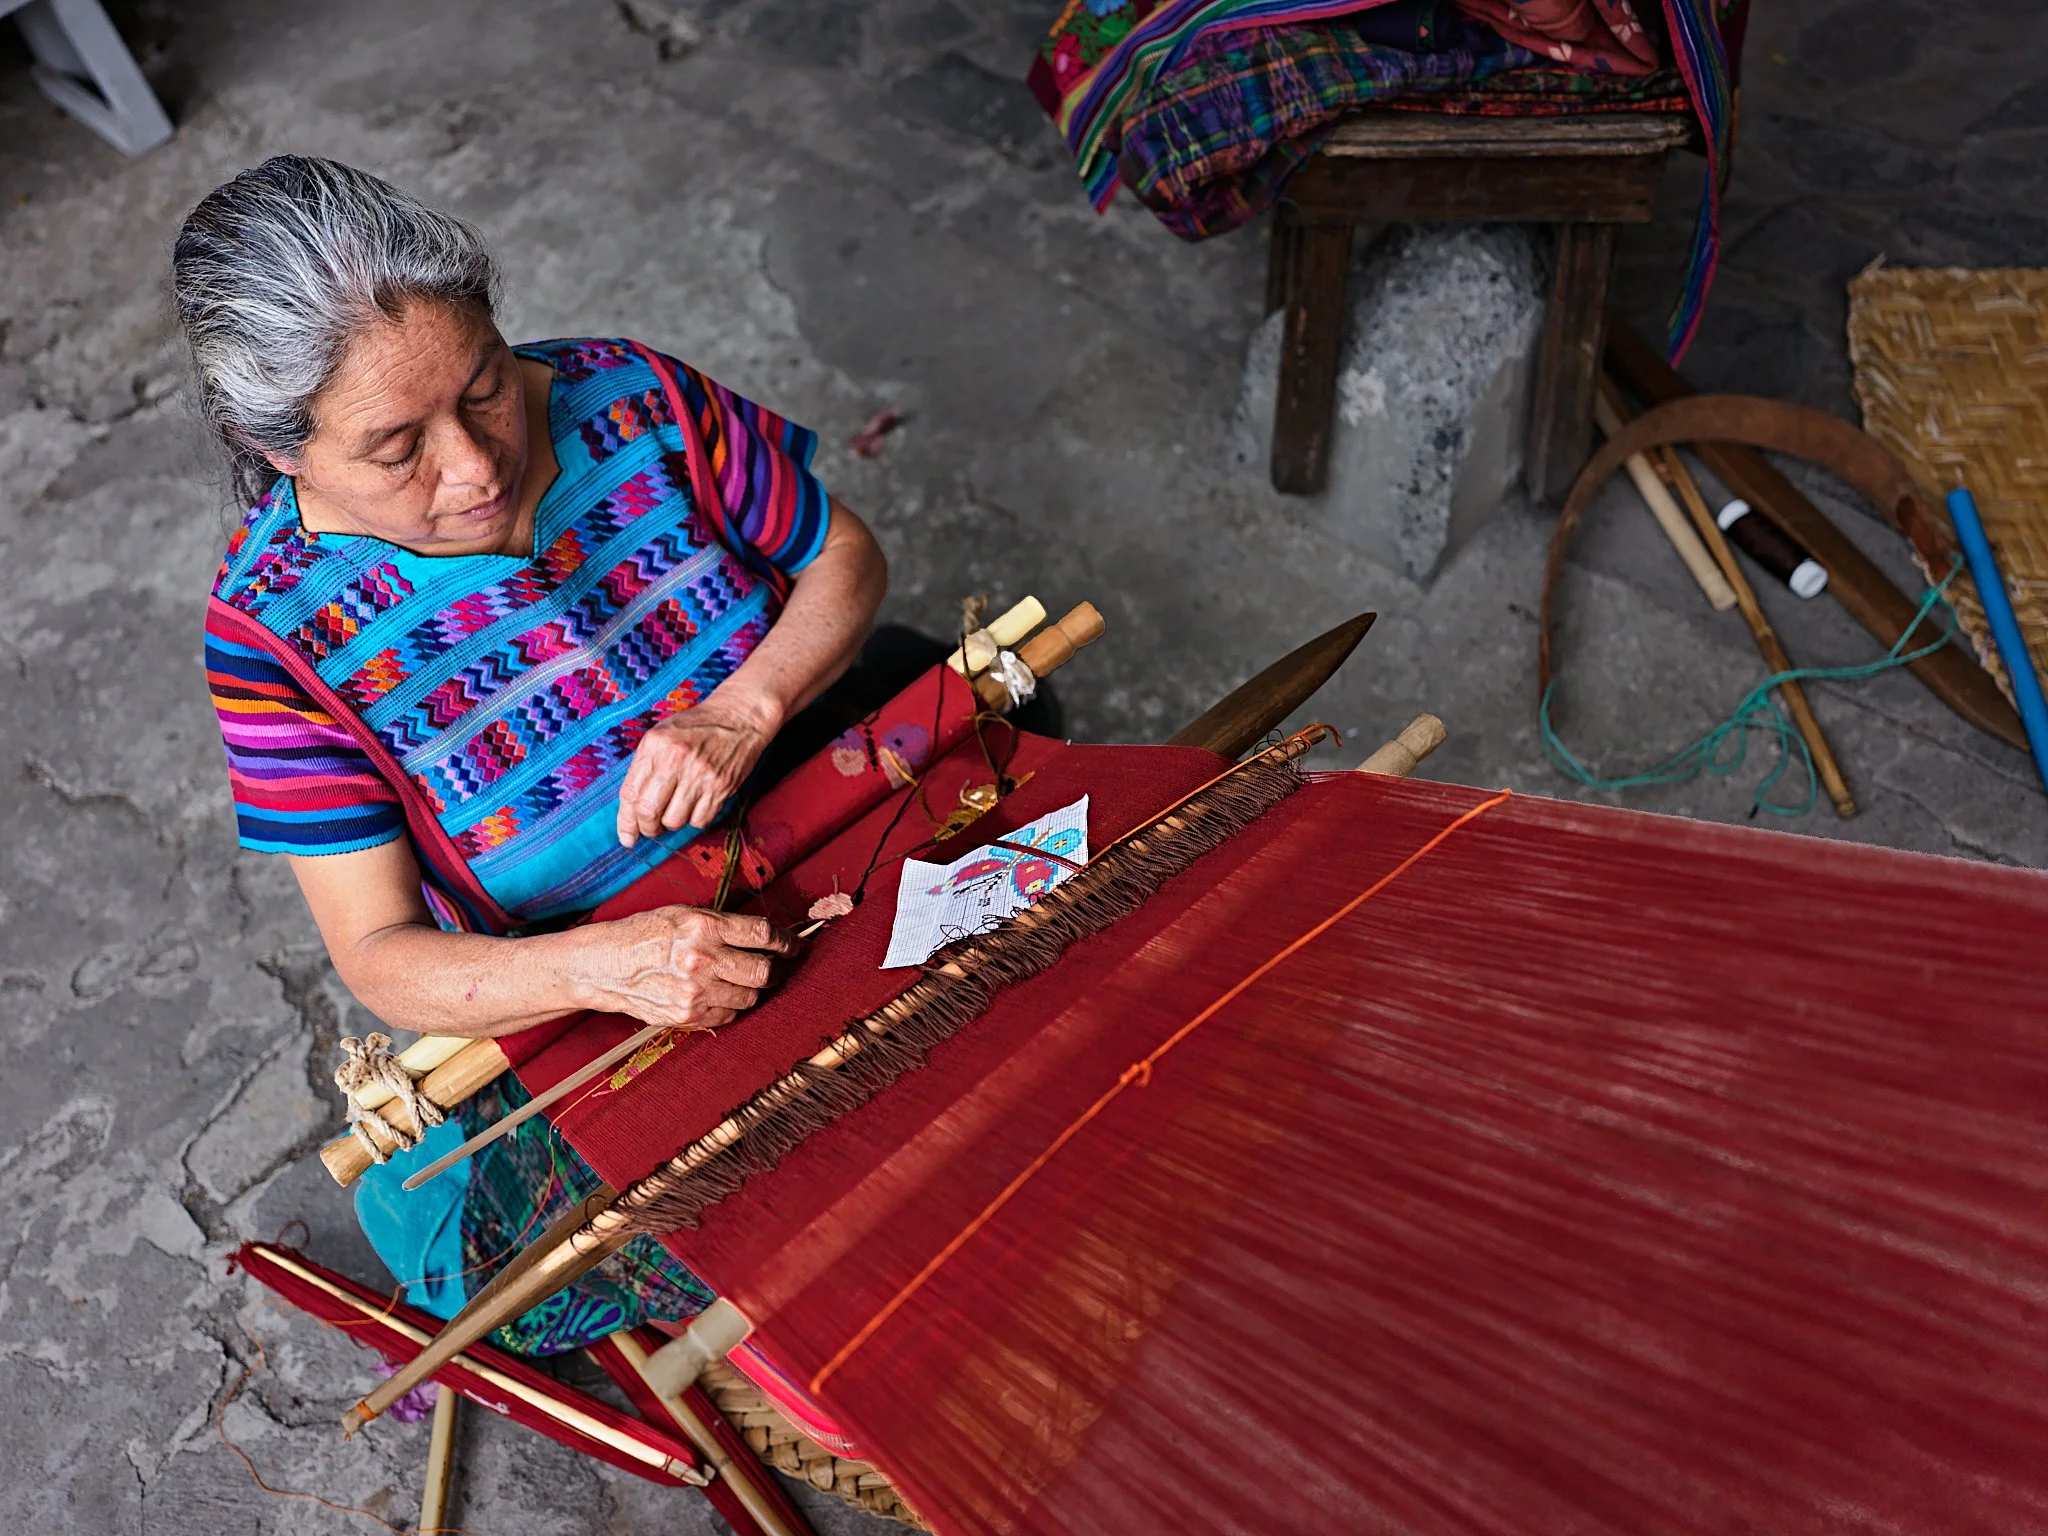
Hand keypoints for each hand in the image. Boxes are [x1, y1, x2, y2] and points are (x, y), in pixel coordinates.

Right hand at [577, 907, 796, 1029]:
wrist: (605, 966)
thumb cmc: (645, 934)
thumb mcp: (684, 915)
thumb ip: (723, 925)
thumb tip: (764, 935)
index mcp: (704, 927)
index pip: (762, 934)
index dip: (787, 941)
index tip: (795, 945)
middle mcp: (702, 959)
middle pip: (763, 972)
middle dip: (775, 969)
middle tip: (775, 966)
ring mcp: (695, 991)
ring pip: (749, 997)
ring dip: (750, 989)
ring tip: (737, 979)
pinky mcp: (687, 1015)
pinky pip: (728, 1014)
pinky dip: (729, 1005)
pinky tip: (716, 993)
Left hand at [617, 691, 779, 846]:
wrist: (738, 717)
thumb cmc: (697, 727)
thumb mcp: (662, 735)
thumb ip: (645, 766)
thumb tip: (632, 807)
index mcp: (655, 745)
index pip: (630, 792)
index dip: (626, 821)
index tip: (626, 837)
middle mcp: (675, 760)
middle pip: (649, 811)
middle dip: (647, 828)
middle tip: (652, 828)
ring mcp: (700, 775)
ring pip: (674, 821)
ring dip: (672, 822)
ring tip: (678, 808)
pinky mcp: (720, 787)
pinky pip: (700, 820)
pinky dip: (695, 819)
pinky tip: (697, 804)